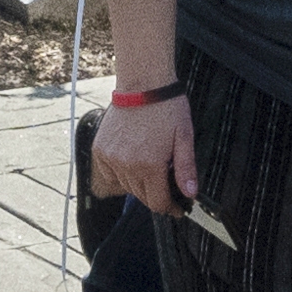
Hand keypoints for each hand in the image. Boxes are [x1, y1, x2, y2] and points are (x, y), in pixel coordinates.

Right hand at [90, 93, 199, 216]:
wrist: (142, 83)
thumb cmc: (166, 107)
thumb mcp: (184, 137)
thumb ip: (186, 168)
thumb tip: (190, 194)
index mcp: (149, 165)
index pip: (157, 202)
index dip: (170, 208)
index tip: (177, 208)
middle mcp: (127, 165)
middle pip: (142, 197)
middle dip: (156, 195)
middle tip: (167, 187)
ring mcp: (111, 158)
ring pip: (126, 187)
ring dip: (139, 185)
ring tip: (150, 169)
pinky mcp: (100, 149)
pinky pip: (109, 174)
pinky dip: (120, 174)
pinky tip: (131, 164)